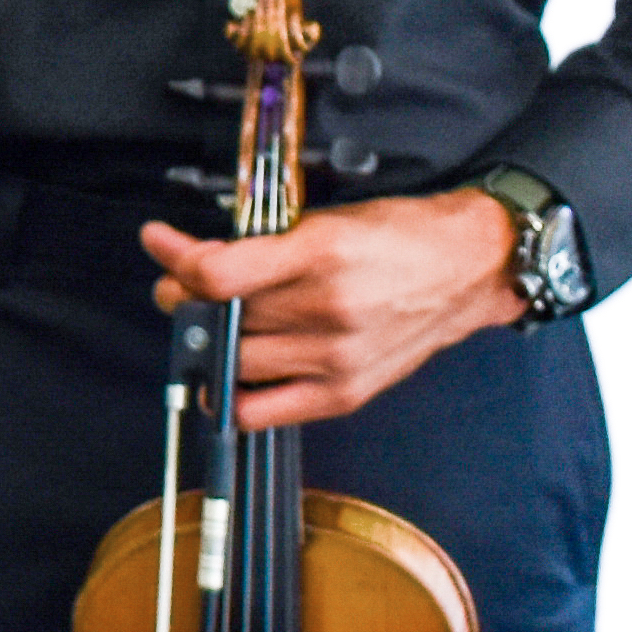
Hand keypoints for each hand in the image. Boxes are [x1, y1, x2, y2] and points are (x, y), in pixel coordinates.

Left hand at [142, 189, 519, 426]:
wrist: (469, 269)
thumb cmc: (398, 238)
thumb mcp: (325, 220)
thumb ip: (260, 244)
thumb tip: (193, 260)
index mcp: (321, 255)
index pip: (217, 274)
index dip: (175, 259)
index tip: (161, 244)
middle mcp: (328, 310)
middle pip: (219, 317)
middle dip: (182, 298)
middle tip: (178, 286)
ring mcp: (337, 358)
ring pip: (233, 361)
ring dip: (205, 341)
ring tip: (207, 321)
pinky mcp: (345, 393)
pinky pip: (262, 412)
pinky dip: (231, 395)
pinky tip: (223, 373)